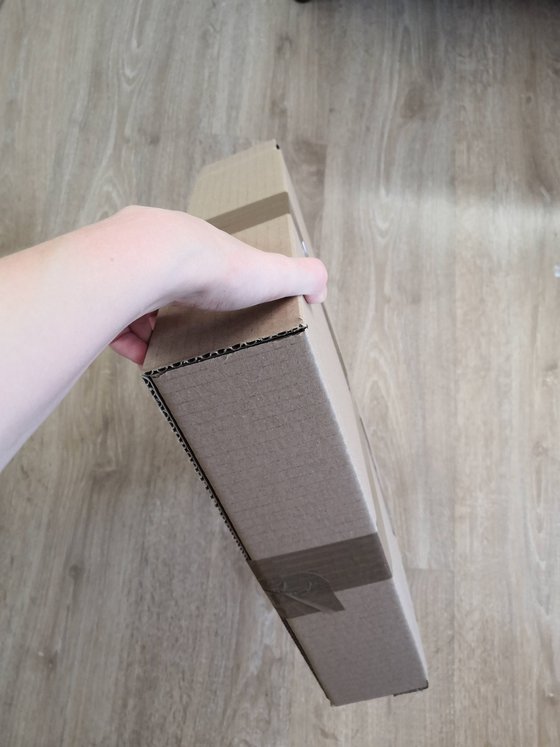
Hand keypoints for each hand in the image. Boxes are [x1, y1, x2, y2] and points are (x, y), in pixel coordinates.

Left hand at [108, 206, 327, 363]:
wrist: (149, 261)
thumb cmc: (209, 266)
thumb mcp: (268, 271)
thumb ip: (300, 276)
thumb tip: (320, 290)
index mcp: (196, 245)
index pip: (203, 265)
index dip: (211, 291)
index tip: (219, 313)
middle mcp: (157, 248)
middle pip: (165, 282)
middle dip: (175, 310)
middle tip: (188, 337)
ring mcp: (126, 267)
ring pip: (134, 300)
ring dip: (148, 329)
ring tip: (163, 351)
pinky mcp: (103, 289)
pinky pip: (111, 316)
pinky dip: (126, 339)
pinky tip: (141, 356)